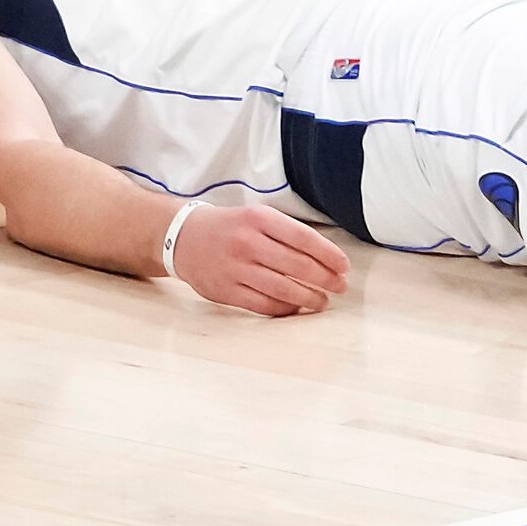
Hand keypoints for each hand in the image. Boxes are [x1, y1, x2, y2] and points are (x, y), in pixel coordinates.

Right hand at [170, 204, 351, 315]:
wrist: (182, 237)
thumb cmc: (231, 227)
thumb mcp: (257, 216)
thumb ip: (288, 233)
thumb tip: (328, 257)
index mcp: (258, 218)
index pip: (304, 238)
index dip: (329, 255)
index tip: (344, 266)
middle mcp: (246, 242)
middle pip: (297, 266)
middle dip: (325, 279)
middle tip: (340, 286)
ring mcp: (234, 268)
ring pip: (283, 288)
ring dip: (309, 298)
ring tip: (323, 301)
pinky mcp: (224, 290)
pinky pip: (263, 304)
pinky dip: (285, 308)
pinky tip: (297, 307)